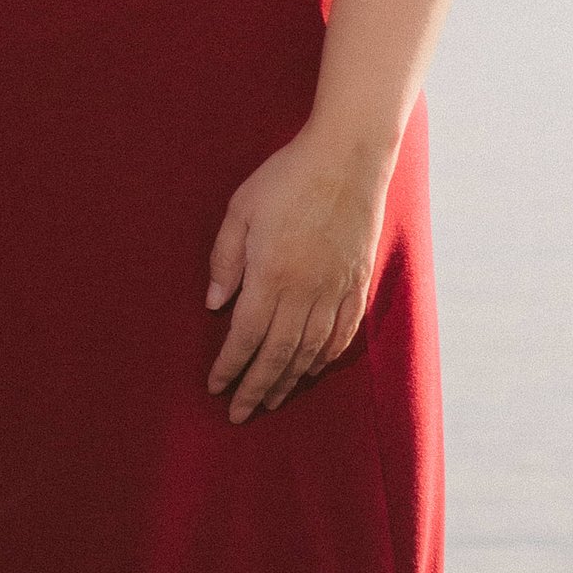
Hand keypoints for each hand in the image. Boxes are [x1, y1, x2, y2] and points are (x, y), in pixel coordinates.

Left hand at [205, 130, 387, 423]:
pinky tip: (312, 370)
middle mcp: (305, 292)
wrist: (348, 157)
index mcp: (272, 275)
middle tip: (239, 415)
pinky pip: (342, 334)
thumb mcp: (239, 210)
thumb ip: (225, 260)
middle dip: (256, 389)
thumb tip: (215, 306)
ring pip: (310, 352)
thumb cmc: (286, 177)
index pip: (245, 337)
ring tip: (271, 400)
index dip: (230, 368)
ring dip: (288, 381)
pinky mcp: (357, 283)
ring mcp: (335, 290)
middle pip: (277, 355)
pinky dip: (324, 358)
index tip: (216, 388)